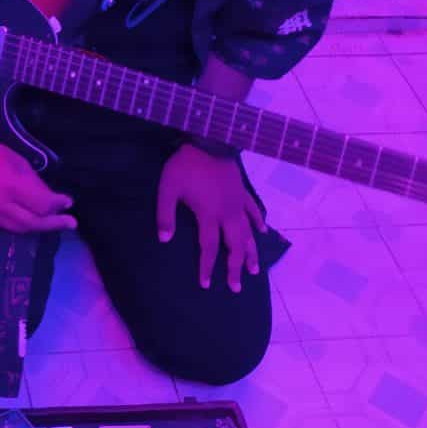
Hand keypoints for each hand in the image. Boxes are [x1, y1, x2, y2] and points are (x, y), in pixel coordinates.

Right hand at [0, 133, 76, 234]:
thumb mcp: (18, 162)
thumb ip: (35, 183)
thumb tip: (51, 200)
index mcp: (11, 186)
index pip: (42, 205)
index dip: (58, 205)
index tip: (68, 203)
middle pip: (32, 224)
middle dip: (54, 224)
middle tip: (70, 223)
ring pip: (17, 229)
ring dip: (36, 226)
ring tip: (50, 223)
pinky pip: (0, 224)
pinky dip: (14, 221)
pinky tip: (22, 216)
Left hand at [157, 144, 265, 291]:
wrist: (207, 140)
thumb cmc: (185, 166)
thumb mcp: (168, 189)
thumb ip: (165, 215)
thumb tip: (163, 240)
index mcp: (209, 215)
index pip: (208, 248)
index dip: (207, 267)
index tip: (206, 284)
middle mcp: (227, 214)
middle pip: (233, 246)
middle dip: (234, 268)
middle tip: (235, 287)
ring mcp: (238, 203)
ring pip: (248, 233)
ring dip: (251, 252)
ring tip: (254, 270)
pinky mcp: (243, 191)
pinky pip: (253, 210)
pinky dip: (258, 222)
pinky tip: (262, 231)